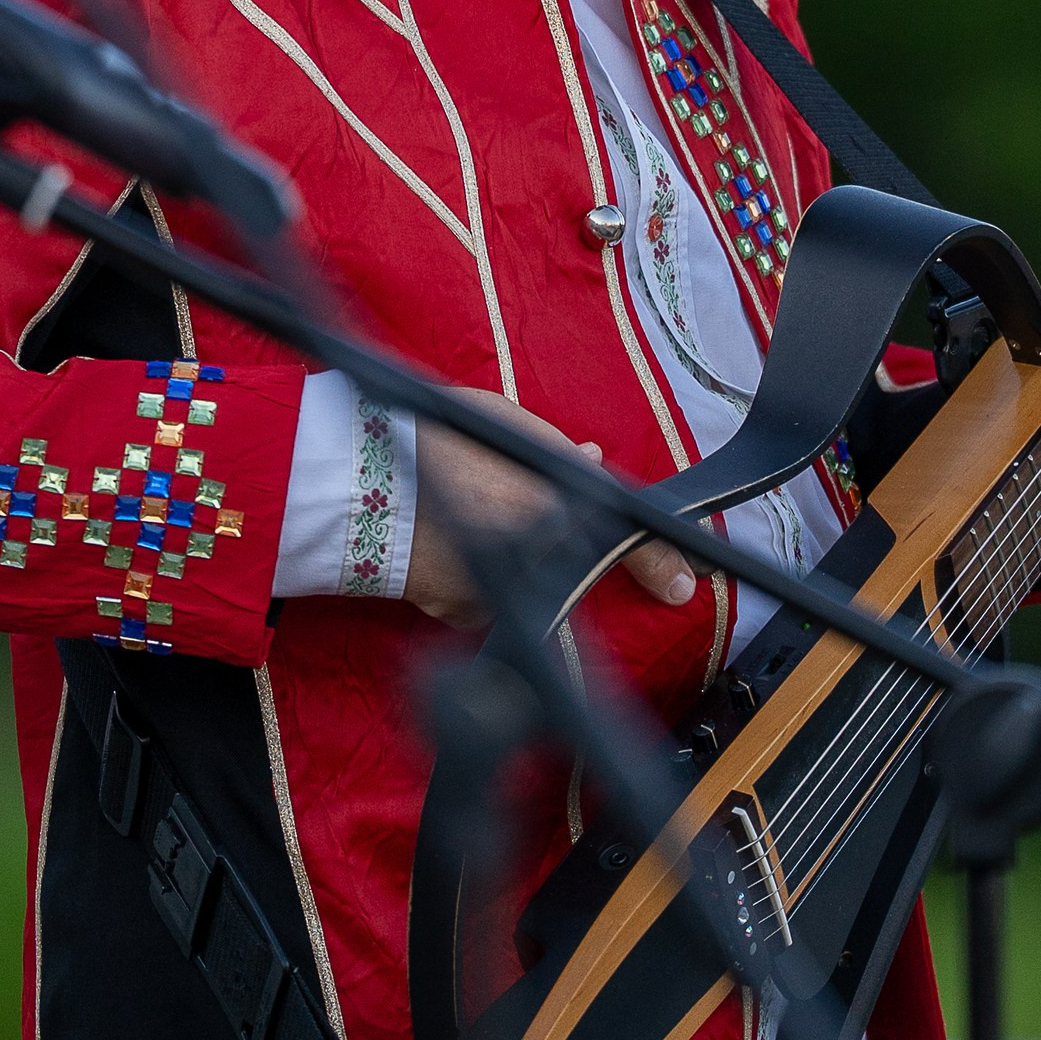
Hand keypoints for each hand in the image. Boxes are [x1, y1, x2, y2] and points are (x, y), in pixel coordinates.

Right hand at [406, 403, 695, 625]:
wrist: (359, 483)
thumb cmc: (435, 438)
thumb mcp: (505, 424)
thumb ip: (556, 449)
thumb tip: (592, 457)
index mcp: (557, 497)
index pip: (629, 538)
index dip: (659, 562)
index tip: (681, 585)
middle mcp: (540, 551)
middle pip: (571, 559)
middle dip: (558, 539)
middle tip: (511, 502)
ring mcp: (505, 590)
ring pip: (529, 581)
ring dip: (516, 558)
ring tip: (467, 511)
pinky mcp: (469, 615)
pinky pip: (488, 599)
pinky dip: (479, 578)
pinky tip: (447, 544)